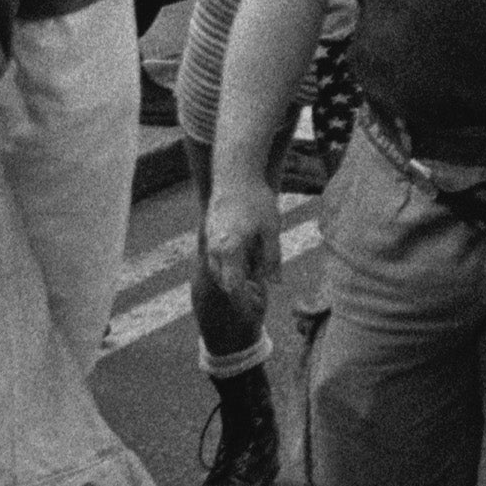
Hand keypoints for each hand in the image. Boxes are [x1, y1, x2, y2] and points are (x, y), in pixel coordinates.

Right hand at [201, 170, 277, 297]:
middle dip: (239, 293)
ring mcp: (209, 240)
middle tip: (258, 297)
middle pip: (224, 282)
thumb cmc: (256, 200)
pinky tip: (246, 260)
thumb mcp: (271, 230)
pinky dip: (228, 266)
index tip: (255, 312)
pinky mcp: (209, 232)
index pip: (234, 287)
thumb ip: (272, 259)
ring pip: (217, 271)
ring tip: (254, 279)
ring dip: (233, 279)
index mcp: (230, 250)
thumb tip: (276, 283)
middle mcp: (214, 248)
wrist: (235, 173)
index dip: (244, 303)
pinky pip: (216, 258)